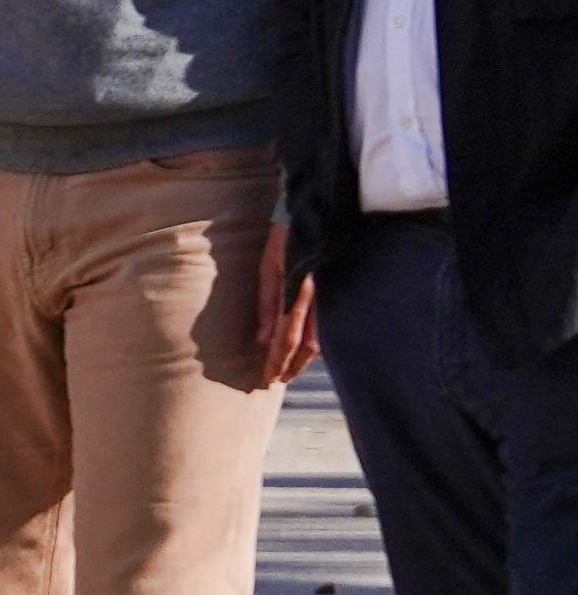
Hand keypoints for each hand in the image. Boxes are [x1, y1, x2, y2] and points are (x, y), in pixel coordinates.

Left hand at [258, 218, 319, 385]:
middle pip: (307, 343)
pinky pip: (325, 322)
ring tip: (289, 370)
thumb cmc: (284, 238)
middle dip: (292, 365)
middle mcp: (316, 298)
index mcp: (298, 292)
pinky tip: (306, 348)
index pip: (287, 337)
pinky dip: (315, 339)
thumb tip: (262, 340)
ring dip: (303, 356)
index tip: (268, 379)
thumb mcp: (268, 268)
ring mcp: (327, 295)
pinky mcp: (331, 291)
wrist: (315, 214)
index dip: (278, 360)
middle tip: (278, 381)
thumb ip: (266, 304)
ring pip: (319, 336)